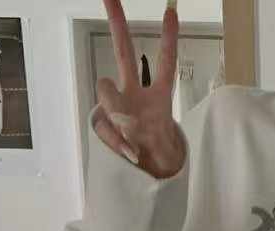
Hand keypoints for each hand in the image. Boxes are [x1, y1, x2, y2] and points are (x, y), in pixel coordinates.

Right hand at [94, 0, 184, 178]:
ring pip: (106, 92)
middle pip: (124, 53)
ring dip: (119, 114)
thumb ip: (146, 129)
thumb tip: (125, 127)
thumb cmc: (154, 152)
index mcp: (158, 97)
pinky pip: (103, 125)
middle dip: (117, 24)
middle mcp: (136, 94)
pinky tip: (132, 153)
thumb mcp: (161, 147)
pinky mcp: (106, 122)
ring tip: (134, 135)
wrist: (143, 171)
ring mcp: (120, 105)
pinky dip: (117, 142)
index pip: (165, 64)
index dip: (169, 40)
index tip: (171, 12)